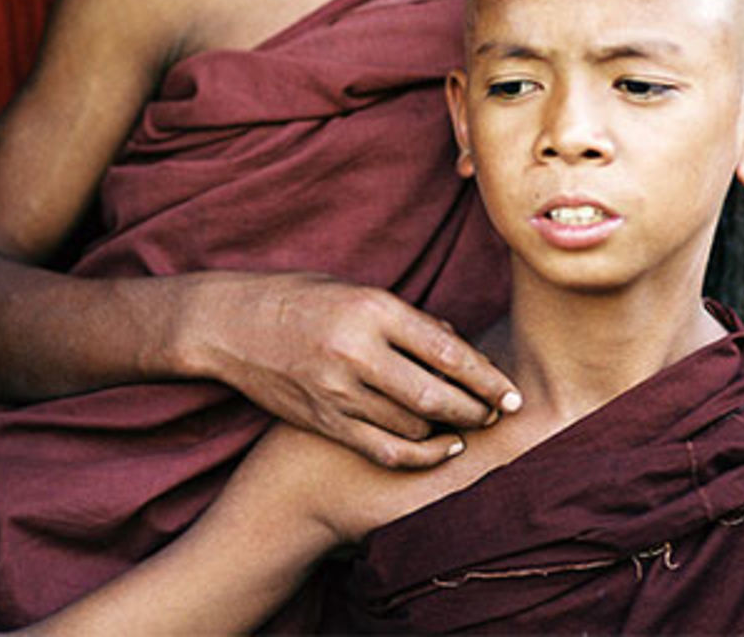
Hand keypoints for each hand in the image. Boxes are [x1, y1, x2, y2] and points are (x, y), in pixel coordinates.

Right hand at [189, 273, 520, 467]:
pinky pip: (380, 447)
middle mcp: (356, 351)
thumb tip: (456, 346)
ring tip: (468, 423)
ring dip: (447, 429)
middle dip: (476, 408)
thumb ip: (407, 319)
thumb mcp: (357, 291)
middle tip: (500, 413)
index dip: (486, 377)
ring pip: (412, 423)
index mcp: (372, 309)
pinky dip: (417, 453)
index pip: (445, 351)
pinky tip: (438, 447)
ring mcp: (336, 389)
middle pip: (435, 394)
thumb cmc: (302, 297)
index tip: (513, 393)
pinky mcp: (322, 419)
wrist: (230, 323)